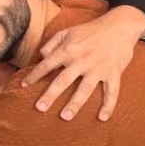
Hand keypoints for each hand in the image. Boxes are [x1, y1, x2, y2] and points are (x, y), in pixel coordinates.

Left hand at [22, 10, 144, 120]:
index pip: (47, 64)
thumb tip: (41, 56)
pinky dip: (109, 106)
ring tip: (65, 117)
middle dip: (51, 95)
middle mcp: (81, 60)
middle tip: (40, 108)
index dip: (34, 75)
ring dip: (75, 104)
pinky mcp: (113, 73)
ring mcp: (98, 68)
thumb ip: (52, 43)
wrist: (120, 26)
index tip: (24, 86)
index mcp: (69, 50)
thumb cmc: (90, 30)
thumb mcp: (67, 31)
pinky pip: (111, 92)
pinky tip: (102, 118)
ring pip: (85, 90)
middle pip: (63, 81)